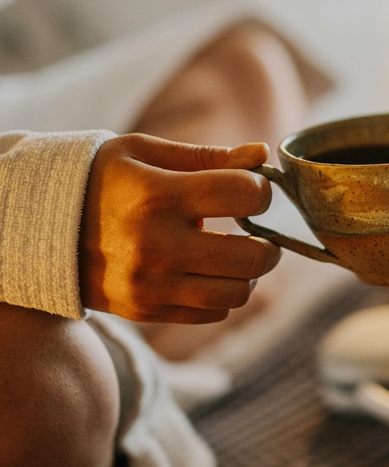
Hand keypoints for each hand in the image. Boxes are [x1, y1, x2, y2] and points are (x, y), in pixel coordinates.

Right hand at [79, 134, 279, 323]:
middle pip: (251, 256)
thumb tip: (261, 155)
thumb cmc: (101, 179)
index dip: (260, 190)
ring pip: (237, 293)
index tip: (251, 190)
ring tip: (234, 254)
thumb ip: (206, 156)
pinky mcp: (147, 311)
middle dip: (269, 243)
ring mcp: (151, 284)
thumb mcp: (144, 153)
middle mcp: (156, 245)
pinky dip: (222, 295)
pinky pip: (212, 313)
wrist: (41, 228)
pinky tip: (208, 272)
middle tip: (259, 233)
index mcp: (158, 195)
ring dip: (248, 274)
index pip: (244, 195)